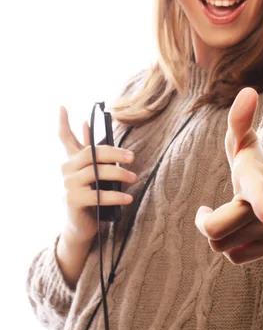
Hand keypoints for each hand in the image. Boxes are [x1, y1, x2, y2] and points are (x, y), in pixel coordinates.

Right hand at [58, 106, 136, 242]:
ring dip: (118, 175)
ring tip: (134, 178)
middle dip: (114, 153)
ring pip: (96, 172)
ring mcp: (68, 185)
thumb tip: (86, 124)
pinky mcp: (73, 201)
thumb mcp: (94, 171)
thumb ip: (93, 152)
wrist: (83, 225)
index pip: (64, 137)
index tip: (62, 105)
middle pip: (91, 153)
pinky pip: (98, 195)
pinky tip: (128, 197)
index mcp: (72, 160)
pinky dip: (116, 196)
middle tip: (132, 157)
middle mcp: (66, 169)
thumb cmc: (92, 194)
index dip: (63, 121)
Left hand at [195, 88, 262, 265]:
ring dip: (217, 232)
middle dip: (206, 222)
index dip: (260, 205)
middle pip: (217, 232)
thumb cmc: (259, 159)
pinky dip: (230, 245)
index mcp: (259, 181)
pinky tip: (238, 229)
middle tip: (206, 210)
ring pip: (222, 247)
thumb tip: (248, 90)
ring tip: (226, 214)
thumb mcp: (245, 140)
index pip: (257, 196)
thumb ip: (240, 119)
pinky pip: (235, 256)